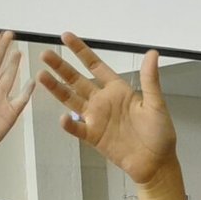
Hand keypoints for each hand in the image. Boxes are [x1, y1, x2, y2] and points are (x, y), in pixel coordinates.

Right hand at [40, 34, 174, 184]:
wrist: (156, 163)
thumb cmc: (159, 133)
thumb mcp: (156, 104)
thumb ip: (150, 79)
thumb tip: (152, 53)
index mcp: (117, 90)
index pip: (95, 65)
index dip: (81, 51)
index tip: (65, 36)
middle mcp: (102, 101)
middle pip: (76, 80)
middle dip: (61, 67)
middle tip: (45, 54)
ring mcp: (96, 118)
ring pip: (71, 99)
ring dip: (56, 88)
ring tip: (41, 75)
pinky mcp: (93, 136)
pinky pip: (77, 128)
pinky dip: (69, 124)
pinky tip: (62, 117)